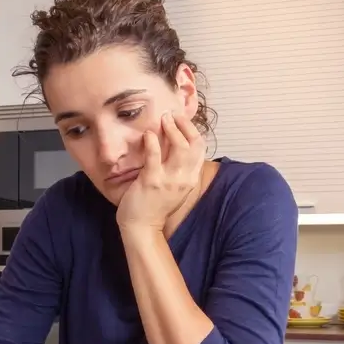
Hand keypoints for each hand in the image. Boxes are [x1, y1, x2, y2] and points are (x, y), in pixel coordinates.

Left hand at [116, 112, 205, 232]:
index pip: (200, 148)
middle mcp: (185, 178)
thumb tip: (175, 145)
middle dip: (184, 125)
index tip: (182, 120)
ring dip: (171, 129)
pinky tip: (147, 134)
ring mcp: (170, 180)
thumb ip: (178, 168)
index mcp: (191, 179)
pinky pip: (154, 156)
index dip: (193, 130)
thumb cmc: (155, 205)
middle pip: (194, 144)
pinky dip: (152, 141)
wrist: (143, 227)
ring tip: (163, 119)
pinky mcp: (152, 181)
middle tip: (171, 115)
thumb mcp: (174, 186)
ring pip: (179, 147)